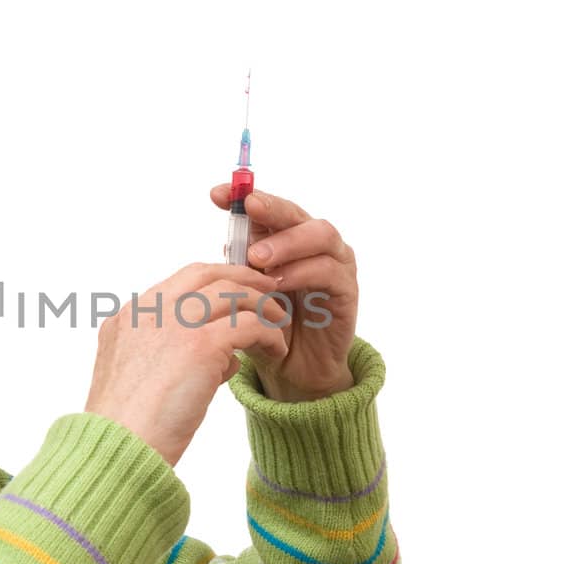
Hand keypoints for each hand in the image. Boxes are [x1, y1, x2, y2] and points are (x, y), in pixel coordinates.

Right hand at [84, 262, 289, 466]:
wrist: (120, 449)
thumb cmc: (130, 429)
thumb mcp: (140, 380)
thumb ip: (175, 359)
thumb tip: (224, 358)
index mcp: (130, 317)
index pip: (180, 280)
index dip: (214, 281)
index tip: (237, 292)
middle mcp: (150, 311)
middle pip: (206, 273)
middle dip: (242, 277)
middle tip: (268, 290)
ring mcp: (174, 323)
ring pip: (231, 292)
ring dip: (261, 305)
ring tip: (278, 324)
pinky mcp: (199, 345)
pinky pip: (249, 324)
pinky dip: (269, 334)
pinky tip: (276, 351)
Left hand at [210, 184, 358, 400]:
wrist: (295, 368)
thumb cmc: (268, 326)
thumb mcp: (245, 295)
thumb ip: (238, 269)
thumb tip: (222, 246)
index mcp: (283, 238)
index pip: (266, 208)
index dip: (242, 196)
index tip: (216, 195)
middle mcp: (313, 243)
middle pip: (295, 213)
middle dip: (270, 208)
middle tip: (247, 211)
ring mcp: (335, 263)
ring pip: (320, 234)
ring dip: (287, 243)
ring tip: (257, 258)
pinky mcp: (347, 289)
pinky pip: (329, 270)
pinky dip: (302, 272)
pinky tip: (278, 282)